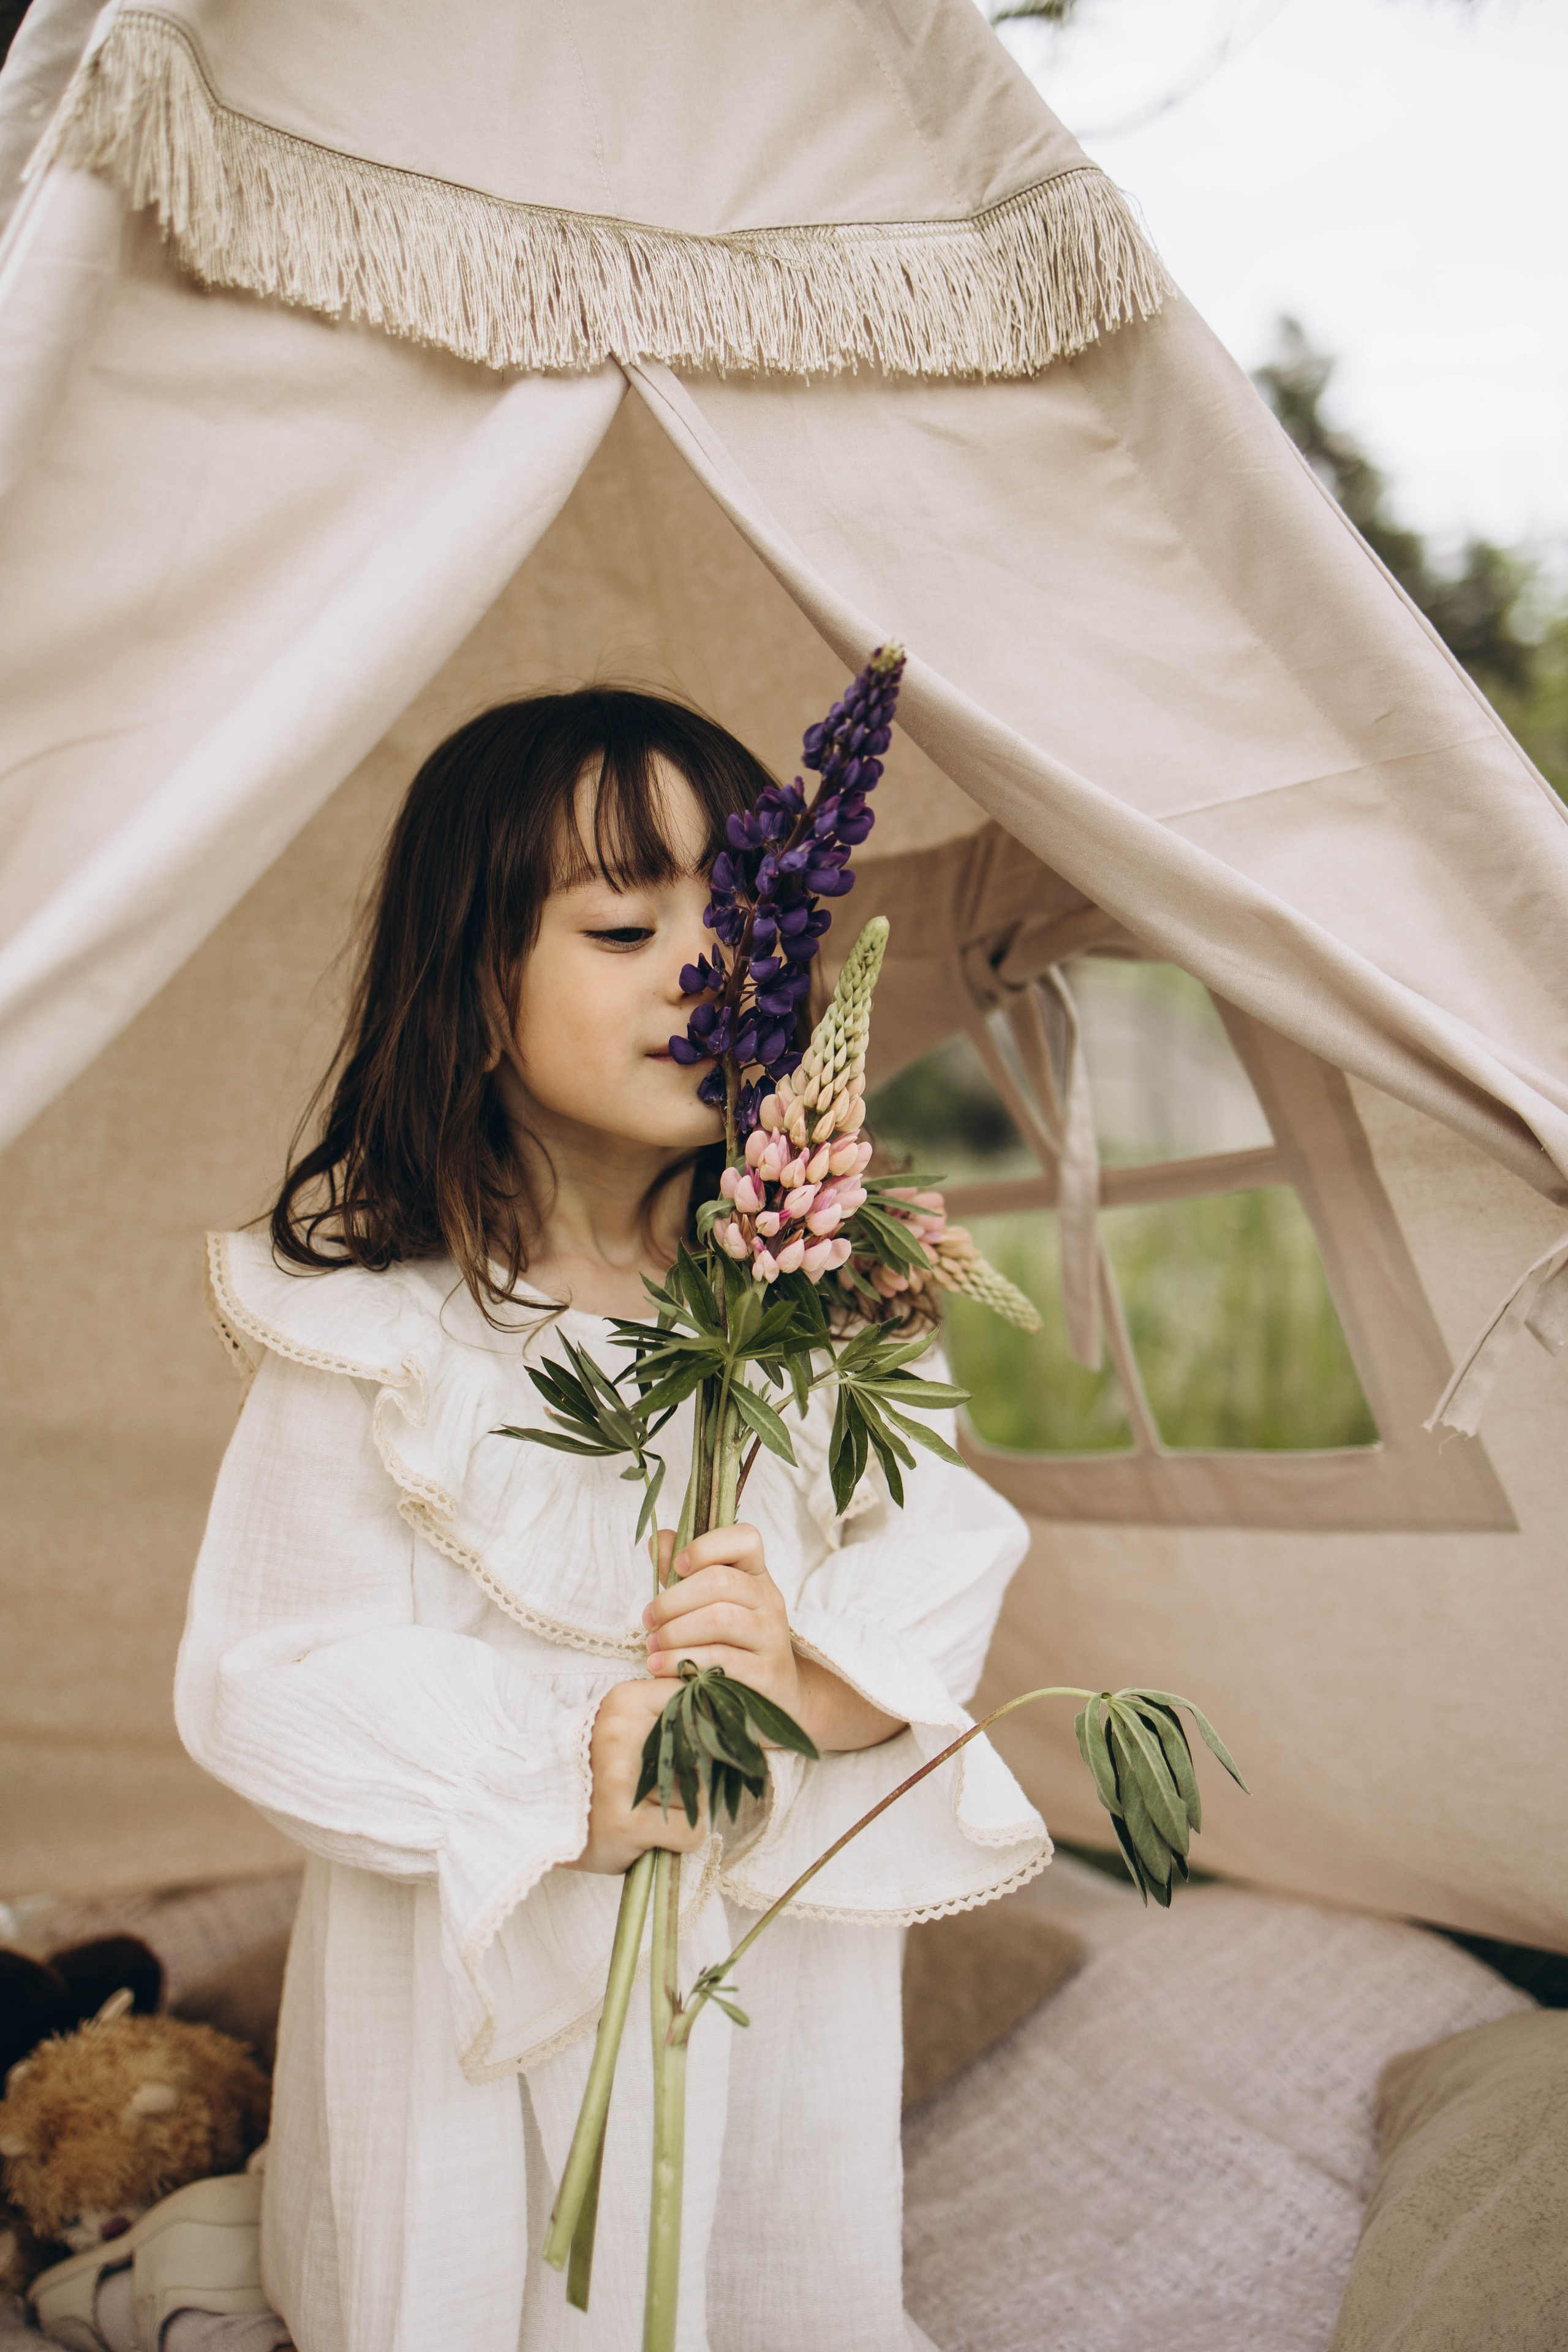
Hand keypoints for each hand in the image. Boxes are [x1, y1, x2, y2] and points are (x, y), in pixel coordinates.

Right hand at [566, 1677, 708, 1875]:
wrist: (538, 1820)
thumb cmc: (596, 1775)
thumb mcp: (625, 1728)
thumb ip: (669, 1716)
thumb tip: (726, 1711)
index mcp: (624, 1702)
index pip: (696, 1703)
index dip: (706, 1729)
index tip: (691, 1746)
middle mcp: (621, 1733)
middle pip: (706, 1752)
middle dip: (695, 1776)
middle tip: (658, 1787)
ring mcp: (621, 1780)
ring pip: (701, 1795)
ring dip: (686, 1810)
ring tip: (648, 1811)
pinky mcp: (627, 1825)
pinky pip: (691, 1831)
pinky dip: (680, 1840)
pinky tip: (651, 1836)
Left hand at [643, 1524, 803, 1732]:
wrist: (772, 1694)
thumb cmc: (732, 1642)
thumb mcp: (709, 1604)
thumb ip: (682, 1574)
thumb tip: (657, 1542)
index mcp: (755, 1575)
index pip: (745, 1539)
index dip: (707, 1546)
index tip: (678, 1566)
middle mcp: (769, 1601)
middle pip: (720, 1582)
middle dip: (673, 1600)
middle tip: (649, 1620)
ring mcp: (772, 1637)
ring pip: (720, 1620)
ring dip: (675, 1632)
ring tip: (652, 1647)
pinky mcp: (766, 1673)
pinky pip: (722, 1660)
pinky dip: (683, 1661)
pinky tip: (662, 1667)